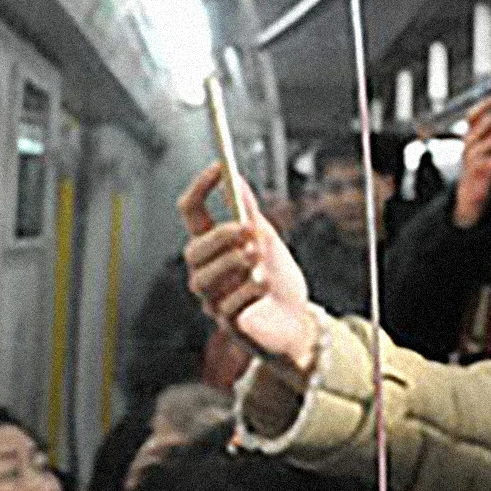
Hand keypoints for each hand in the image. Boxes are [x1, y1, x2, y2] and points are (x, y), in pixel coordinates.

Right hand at [179, 163, 317, 374]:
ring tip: (259, 257)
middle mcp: (206, 272)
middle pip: (193, 251)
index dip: (201, 188)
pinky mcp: (227, 324)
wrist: (298, 321)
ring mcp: (213, 300)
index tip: (219, 167)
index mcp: (212, 246)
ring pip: (203, 280)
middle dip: (219, 237)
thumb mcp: (267, 239)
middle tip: (247, 229)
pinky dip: (249, 290)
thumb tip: (235, 177)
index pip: (192, 212)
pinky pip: (227, 305)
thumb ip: (249, 212)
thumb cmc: (278, 279)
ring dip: (233, 263)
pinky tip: (264, 286)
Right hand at [453, 98, 490, 228]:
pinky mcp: (479, 168)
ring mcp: (473, 155)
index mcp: (469, 135)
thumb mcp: (480, 148)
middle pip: (490, 122)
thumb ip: (489, 134)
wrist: (469, 192)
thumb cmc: (479, 166)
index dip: (485, 105)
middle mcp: (468, 142)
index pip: (472, 115)